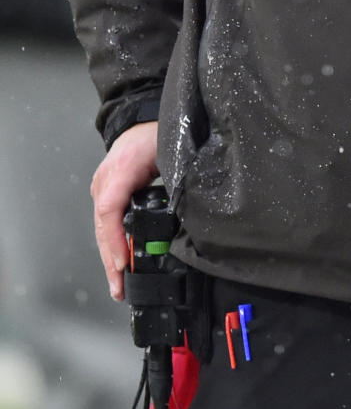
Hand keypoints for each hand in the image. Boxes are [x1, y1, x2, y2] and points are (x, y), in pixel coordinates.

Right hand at [91, 121, 159, 300]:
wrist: (143, 119)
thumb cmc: (160, 133)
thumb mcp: (172, 154)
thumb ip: (177, 182)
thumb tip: (190, 213)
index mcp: (122, 169)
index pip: (110, 209)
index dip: (114, 239)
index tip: (123, 264)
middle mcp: (106, 179)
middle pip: (102, 225)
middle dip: (110, 260)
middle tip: (119, 288)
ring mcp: (103, 186)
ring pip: (101, 227)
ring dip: (109, 257)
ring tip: (118, 286)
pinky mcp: (106, 192)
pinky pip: (106, 222)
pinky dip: (111, 244)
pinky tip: (118, 264)